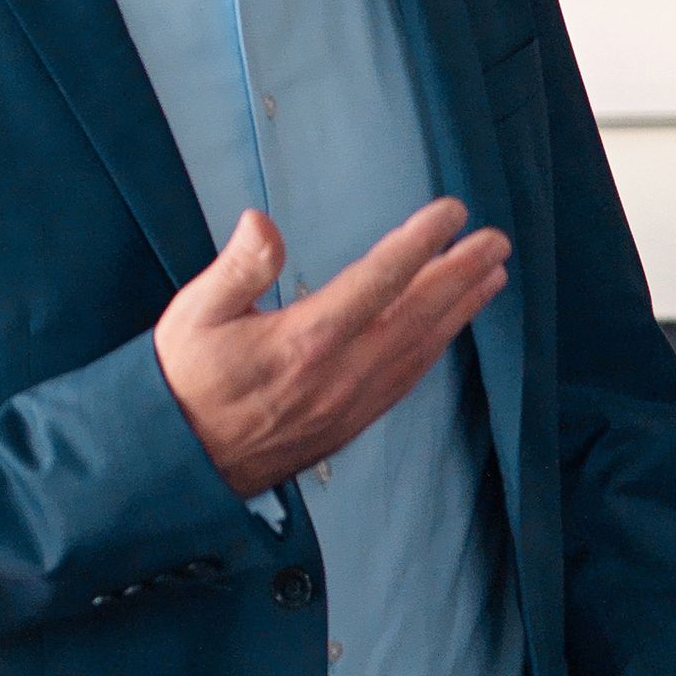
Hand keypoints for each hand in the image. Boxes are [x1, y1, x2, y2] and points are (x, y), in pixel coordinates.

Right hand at [155, 201, 507, 493]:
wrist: (180, 463)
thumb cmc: (184, 380)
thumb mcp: (193, 315)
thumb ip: (237, 268)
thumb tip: (262, 222)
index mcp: (305, 340)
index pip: (378, 280)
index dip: (420, 243)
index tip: (451, 211)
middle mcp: (340, 374)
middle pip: (417, 315)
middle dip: (461, 274)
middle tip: (496, 240)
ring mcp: (351, 402)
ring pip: (420, 349)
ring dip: (460, 310)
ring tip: (491, 275)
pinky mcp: (351, 422)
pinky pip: (407, 378)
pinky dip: (436, 347)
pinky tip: (450, 327)